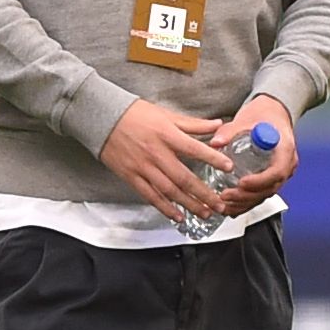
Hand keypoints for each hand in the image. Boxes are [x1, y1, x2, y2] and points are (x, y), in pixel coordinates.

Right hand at [102, 99, 229, 217]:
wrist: (101, 118)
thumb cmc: (134, 114)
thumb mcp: (165, 114)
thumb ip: (192, 123)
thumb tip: (217, 124)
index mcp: (166, 135)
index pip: (195, 149)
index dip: (213, 159)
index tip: (229, 168)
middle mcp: (156, 153)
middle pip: (184, 178)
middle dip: (204, 194)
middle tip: (220, 204)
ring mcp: (143, 167)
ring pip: (170, 191)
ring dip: (189, 204)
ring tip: (205, 213)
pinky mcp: (131, 177)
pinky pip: (150, 196)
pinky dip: (165, 208)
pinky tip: (177, 216)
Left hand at [212, 94, 299, 200]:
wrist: (274, 113)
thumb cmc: (265, 115)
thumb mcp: (248, 119)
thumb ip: (231, 131)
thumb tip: (215, 142)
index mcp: (285, 150)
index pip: (277, 172)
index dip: (259, 181)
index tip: (242, 182)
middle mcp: (286, 165)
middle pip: (270, 188)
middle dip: (247, 196)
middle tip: (226, 195)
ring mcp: (279, 173)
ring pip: (264, 195)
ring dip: (244, 203)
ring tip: (224, 205)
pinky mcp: (270, 178)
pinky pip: (261, 194)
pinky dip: (246, 203)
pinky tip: (231, 208)